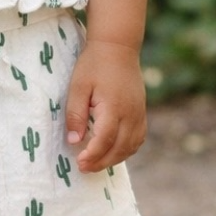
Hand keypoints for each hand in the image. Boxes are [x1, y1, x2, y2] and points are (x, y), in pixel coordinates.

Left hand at [64, 42, 146, 171]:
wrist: (118, 48)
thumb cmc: (94, 65)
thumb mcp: (78, 87)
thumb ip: (75, 114)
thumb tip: (74, 141)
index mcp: (114, 106)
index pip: (105, 140)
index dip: (93, 155)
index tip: (79, 163)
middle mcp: (130, 113)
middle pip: (120, 148)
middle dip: (102, 162)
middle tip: (84, 168)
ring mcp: (139, 113)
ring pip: (131, 146)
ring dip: (114, 159)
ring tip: (95, 163)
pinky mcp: (141, 112)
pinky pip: (138, 139)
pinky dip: (126, 150)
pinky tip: (113, 152)